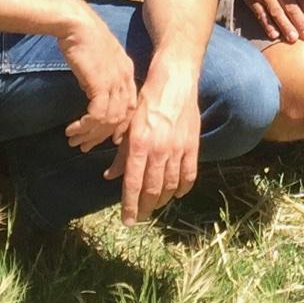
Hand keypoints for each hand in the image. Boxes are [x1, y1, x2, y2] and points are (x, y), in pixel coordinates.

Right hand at [57, 5, 138, 152]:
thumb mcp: (99, 61)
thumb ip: (101, 78)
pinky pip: (97, 115)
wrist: (77, 23)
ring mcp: (115, 82)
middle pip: (122, 118)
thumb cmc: (83, 38)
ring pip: (109, 120)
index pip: (130, 107)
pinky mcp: (101, 84)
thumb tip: (93, 94)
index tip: (107, 138)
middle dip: (103, 136)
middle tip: (86, 146)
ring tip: (74, 141)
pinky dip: (85, 127)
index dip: (120, 126)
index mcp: (127, 72)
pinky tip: (72, 130)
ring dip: (90, 134)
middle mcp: (125, 79)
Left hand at [106, 63, 199, 221]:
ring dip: (162, 200)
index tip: (128, 221)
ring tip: (154, 206)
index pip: (133, 183)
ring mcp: (178, 149)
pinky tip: (176, 194)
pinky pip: (189, 174)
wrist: (175, 81)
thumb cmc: (147, 102)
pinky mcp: (192, 145)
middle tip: (139, 217)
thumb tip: (111, 176)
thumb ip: (122, 154)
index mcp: (139, 144)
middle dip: (144, 207)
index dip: (130, 205)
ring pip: (171, 185)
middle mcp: (159, 150)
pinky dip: (183, 188)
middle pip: (152, 189)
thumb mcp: (128, 126)